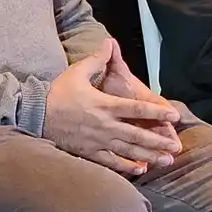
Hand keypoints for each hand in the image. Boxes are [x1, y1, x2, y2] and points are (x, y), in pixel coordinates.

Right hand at [43, 42, 181, 176]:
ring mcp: (98, 141)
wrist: (35, 116)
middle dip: (159, 141)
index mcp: (105, 105)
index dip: (158, 113)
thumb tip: (109, 41)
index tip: (175, 116)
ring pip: (129, 151)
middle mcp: (106, 125)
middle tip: (176, 147)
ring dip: (149, 156)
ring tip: (166, 161)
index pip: (137, 109)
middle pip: (138, 135)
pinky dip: (127, 167)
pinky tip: (141, 170)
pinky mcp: (89, 152)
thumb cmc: (58, 93)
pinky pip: (112, 162)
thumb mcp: (77, 72)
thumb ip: (97, 59)